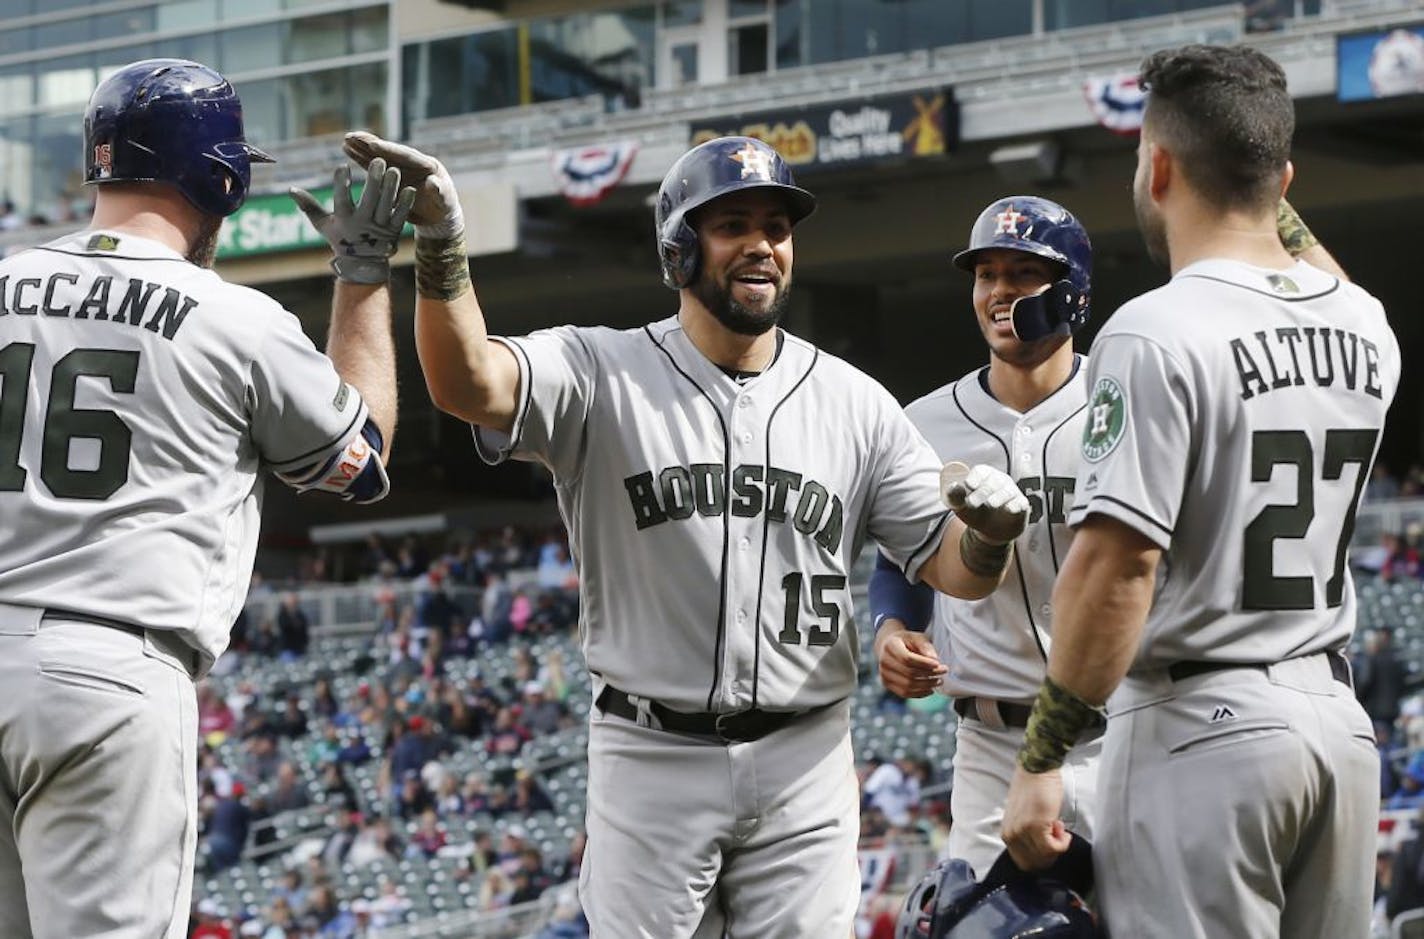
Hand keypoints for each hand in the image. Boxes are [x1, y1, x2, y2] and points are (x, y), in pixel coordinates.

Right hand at [290, 158, 415, 283]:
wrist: (362, 265)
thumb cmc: (340, 239)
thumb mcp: (323, 224)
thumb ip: (308, 206)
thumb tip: (290, 189)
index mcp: (344, 220)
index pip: (341, 200)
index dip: (341, 184)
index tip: (342, 166)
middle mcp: (362, 224)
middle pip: (368, 200)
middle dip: (373, 181)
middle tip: (378, 161)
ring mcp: (379, 229)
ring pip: (385, 205)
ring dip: (390, 188)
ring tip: (394, 169)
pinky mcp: (394, 232)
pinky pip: (400, 216)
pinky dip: (405, 204)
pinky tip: (410, 189)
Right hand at [343, 131, 463, 238]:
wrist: (439, 216)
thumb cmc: (444, 208)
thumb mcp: (444, 202)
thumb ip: (439, 192)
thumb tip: (432, 183)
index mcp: (428, 165)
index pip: (407, 156)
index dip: (390, 151)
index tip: (374, 145)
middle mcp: (413, 162)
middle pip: (390, 151)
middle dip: (371, 143)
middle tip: (352, 135)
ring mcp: (401, 167)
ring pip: (379, 154)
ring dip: (362, 147)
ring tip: (346, 139)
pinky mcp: (391, 174)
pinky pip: (374, 163)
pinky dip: (361, 157)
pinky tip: (347, 149)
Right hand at [874, 621, 946, 698]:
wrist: (890, 647)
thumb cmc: (907, 641)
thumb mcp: (916, 637)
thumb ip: (925, 646)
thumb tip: (935, 660)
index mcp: (890, 646)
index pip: (907, 658)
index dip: (924, 663)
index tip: (939, 664)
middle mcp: (884, 661)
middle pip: (909, 673)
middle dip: (929, 674)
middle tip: (944, 671)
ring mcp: (884, 674)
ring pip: (907, 685)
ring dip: (926, 685)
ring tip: (939, 681)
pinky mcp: (887, 684)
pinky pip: (905, 693)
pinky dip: (920, 693)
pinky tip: (930, 689)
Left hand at [942, 462, 1028, 544]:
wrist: (990, 531)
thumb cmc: (974, 512)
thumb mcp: (960, 505)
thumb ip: (954, 496)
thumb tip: (952, 486)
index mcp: (984, 476)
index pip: (981, 471)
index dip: (975, 477)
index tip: (968, 485)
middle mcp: (1000, 481)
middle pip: (993, 481)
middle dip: (982, 491)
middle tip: (971, 503)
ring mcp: (1012, 492)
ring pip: (1007, 491)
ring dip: (998, 497)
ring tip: (990, 504)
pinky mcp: (1021, 505)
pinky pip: (1021, 502)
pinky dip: (1016, 505)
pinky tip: (1010, 508)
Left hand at [1001, 763, 1071, 870]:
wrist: (1037, 769)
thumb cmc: (1033, 789)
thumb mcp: (1023, 816)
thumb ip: (1026, 834)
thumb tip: (1041, 850)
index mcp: (1006, 833)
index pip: (1023, 862)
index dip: (1041, 858)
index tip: (1049, 843)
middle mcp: (1011, 835)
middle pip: (1034, 864)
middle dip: (1050, 854)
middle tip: (1055, 835)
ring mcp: (1022, 832)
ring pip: (1045, 857)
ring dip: (1057, 845)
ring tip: (1057, 826)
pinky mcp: (1036, 827)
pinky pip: (1053, 848)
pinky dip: (1063, 842)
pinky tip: (1062, 827)